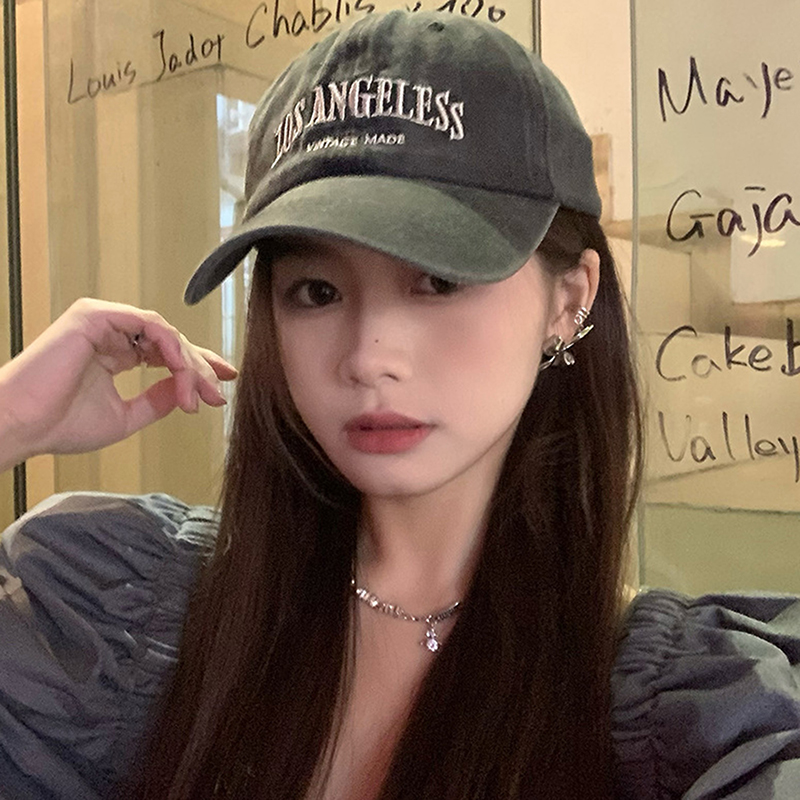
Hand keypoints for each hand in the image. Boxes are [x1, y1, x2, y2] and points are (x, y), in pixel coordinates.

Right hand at [0, 298, 237, 469]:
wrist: (21, 426)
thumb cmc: (60, 425)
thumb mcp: (127, 416)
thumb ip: (158, 400)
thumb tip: (189, 390)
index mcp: (113, 352)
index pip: (165, 352)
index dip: (198, 365)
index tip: (224, 382)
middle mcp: (109, 332)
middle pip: (171, 342)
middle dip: (200, 368)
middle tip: (217, 394)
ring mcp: (102, 320)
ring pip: (165, 334)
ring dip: (188, 364)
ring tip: (198, 395)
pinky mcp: (95, 316)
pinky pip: (150, 326)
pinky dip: (172, 349)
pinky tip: (182, 374)